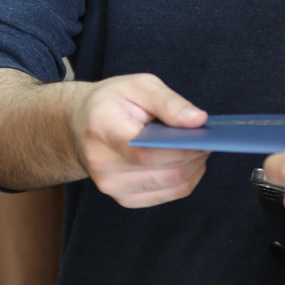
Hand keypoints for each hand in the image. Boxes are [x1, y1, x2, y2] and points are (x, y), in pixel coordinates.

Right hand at [68, 74, 208, 207]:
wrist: (78, 124)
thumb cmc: (111, 102)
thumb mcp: (138, 86)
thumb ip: (168, 102)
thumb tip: (199, 120)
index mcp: (102, 128)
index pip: (146, 151)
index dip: (182, 148)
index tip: (204, 137)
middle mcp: (102, 163)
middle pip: (164, 172)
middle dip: (194, 157)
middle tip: (207, 140)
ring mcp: (110, 185)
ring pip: (170, 187)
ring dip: (193, 169)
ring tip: (198, 149)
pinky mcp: (122, 198)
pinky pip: (165, 196)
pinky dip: (183, 181)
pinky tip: (185, 163)